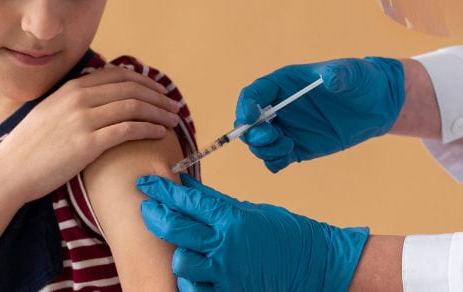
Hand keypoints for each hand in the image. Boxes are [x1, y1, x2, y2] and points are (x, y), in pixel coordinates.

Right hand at [0, 65, 181, 204]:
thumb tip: (100, 97)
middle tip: (173, 105)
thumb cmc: (31, 146)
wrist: (10, 170)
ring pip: (134, 107)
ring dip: (158, 112)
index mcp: (72, 88)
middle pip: (131, 89)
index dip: (145, 81)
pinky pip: (128, 129)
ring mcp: (83, 119)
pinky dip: (148, 128)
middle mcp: (80, 98)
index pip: (119, 75)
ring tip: (172, 120)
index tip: (159, 90)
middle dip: (158, 96)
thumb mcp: (51, 110)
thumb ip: (75, 100)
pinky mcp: (87, 143)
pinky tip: (159, 133)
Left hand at [138, 175, 367, 291]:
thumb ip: (216, 203)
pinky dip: (190, 279)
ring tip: (180, 245)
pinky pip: (194, 289)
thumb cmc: (286, 234)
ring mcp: (226, 274)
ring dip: (176, 252)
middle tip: (148, 207)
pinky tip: (193, 271)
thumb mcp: (250, 211)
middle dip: (154, 214)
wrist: (317, 265)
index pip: (186, 200)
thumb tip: (187, 186)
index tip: (145, 181)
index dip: (160, 189)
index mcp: (232, 219)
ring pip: (179, 261)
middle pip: (173, 228)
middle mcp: (225, 246)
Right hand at [236, 58, 404, 171]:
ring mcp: (287, 128)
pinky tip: (290, 154)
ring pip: (258, 144)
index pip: (253, 93)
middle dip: (252, 132)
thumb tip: (329, 79)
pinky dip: (274, 161)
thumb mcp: (353, 72)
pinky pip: (274, 159)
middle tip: (272, 136)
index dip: (245, 105)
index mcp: (283, 83)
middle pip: (248, 122)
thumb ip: (340, 74)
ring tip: (288, 146)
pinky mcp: (296, 147)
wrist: (376, 104)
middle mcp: (279, 106)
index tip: (249, 117)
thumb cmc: (360, 80)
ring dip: (264, 149)